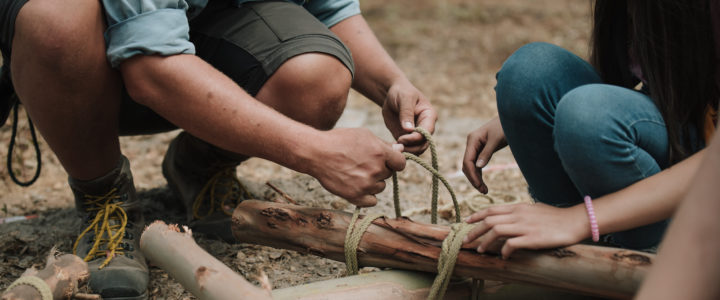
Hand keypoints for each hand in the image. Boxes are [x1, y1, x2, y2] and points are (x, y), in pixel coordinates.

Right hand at [307, 128, 406, 206]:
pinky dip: (367, 196)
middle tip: (363, 163)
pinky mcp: (355, 196)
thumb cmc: (340, 140)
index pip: (401, 163)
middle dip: (380, 169)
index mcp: (380, 153)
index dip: (394, 161)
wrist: (316, 152)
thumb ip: (383, 145)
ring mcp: (366, 184)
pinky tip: (358, 185)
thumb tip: (400, 151)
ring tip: (356, 173)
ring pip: (380, 187)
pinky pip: (372, 201)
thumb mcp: (363, 135)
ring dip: (373, 182)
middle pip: (388, 175)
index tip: (387, 161)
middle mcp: (375, 170)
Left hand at [381, 80, 436, 153]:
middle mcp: (426, 127)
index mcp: (429, 116)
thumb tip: (409, 129)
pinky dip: (400, 150)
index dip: (416, 138)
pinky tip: (391, 148)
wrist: (393, 94)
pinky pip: (407, 148)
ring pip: (416, 149)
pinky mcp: (407, 138)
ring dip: (406, 151)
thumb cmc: (401, 92)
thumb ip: (406, 113)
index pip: (427, 132)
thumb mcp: (404, 99)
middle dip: (412, 148)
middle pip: (424, 144)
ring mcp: (417, 134)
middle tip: (397, 147)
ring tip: (393, 148)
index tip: (401, 138)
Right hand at [462, 117, 506, 193]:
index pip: (467, 161)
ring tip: (484, 190)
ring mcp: (476, 146)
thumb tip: (478, 167)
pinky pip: (477, 164)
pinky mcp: (482, 149)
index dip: (472, 175)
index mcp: (472, 140)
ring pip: (471, 166)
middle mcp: (471, 143)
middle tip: (483, 191)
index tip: (479, 186)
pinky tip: (483, 182)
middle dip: (473, 178)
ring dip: (476, 178)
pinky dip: (479, 173)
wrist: (513, 118)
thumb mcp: (497, 140)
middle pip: (467, 165)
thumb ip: (487, 153)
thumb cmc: (505, 126)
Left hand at [462, 203, 588, 258]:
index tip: (466, 222)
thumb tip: (509, 218)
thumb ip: (520, 213)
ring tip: (480, 250)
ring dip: (485, 241)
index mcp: (518, 207)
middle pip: (489, 220)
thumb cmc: (556, 217)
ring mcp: (525, 226)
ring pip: (496, 230)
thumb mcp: (534, 209)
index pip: (491, 209)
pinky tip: (503, 256)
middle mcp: (519, 215)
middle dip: (474, 231)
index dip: (476, 215)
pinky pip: (511, 244)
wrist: (575, 221)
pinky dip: (504, 250)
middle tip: (465, 240)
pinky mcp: (532, 238)